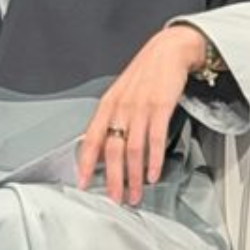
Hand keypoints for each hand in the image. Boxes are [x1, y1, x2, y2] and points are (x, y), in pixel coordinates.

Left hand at [77, 24, 207, 205]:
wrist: (167, 52)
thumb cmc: (144, 75)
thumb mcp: (120, 96)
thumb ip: (112, 121)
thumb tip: (104, 149)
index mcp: (106, 106)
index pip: (90, 139)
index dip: (84, 163)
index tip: (82, 182)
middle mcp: (119, 108)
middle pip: (111, 150)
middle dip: (112, 178)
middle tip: (114, 198)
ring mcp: (139, 108)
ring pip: (132, 149)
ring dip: (133, 176)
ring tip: (135, 193)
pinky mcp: (160, 107)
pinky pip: (155, 138)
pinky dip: (153, 160)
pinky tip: (152, 174)